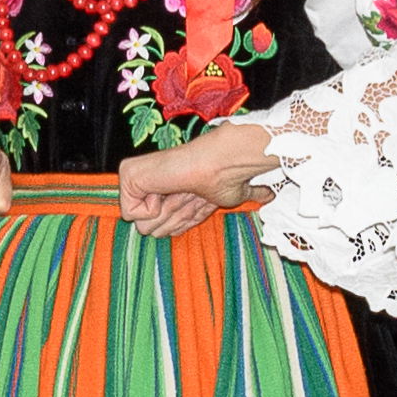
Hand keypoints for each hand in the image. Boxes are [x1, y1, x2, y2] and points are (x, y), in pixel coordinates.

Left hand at [115, 114, 280, 237]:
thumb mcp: (223, 200)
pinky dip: (153, 208)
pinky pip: (132, 216)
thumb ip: (228, 202)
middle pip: (147, 233)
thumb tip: (269, 194)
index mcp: (166, 190)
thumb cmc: (225, 179)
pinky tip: (165, 190)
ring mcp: (135, 180)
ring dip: (166, 214)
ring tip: (179, 191)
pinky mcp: (127, 177)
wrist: (217, 163)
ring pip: (141, 228)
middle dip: (171, 220)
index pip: (161, 230)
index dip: (179, 223)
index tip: (195, 201)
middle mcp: (149, 186)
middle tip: (185, 195)